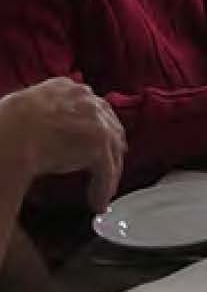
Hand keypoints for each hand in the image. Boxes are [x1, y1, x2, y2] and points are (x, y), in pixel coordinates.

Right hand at [0, 78, 125, 210]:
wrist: (10, 134)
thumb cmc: (6, 126)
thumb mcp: (24, 109)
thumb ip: (40, 114)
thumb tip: (34, 131)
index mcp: (66, 89)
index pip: (90, 107)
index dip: (96, 125)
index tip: (97, 138)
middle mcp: (87, 100)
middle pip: (108, 126)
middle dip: (110, 147)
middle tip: (108, 165)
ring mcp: (96, 121)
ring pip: (110, 150)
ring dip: (108, 173)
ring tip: (102, 191)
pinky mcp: (98, 144)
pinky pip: (106, 170)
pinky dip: (103, 187)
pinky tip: (97, 202)